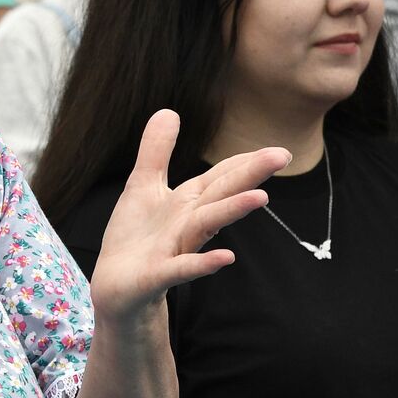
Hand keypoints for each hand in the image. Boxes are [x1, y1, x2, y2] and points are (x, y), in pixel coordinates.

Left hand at [87, 110, 289, 320]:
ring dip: (232, 211)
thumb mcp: (142, 186)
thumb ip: (156, 151)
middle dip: (249, 176)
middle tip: (282, 156)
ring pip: (206, 226)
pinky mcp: (157, 275)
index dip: (245, 162)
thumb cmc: (134, 238)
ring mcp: (175, 250)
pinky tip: (226, 257)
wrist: (115, 287)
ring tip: (260, 197)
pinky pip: (182, 268)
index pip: (221, 178)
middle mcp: (188, 224)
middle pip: (221, 195)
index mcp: (187, 203)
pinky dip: (202, 263)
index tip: (279, 150)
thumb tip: (169, 110)